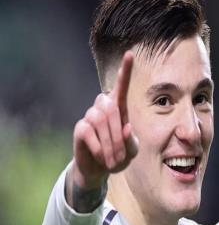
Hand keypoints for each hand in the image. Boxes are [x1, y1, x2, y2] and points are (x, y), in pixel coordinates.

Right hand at [66, 51, 138, 210]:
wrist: (99, 170)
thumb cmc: (118, 156)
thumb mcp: (131, 151)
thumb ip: (131, 140)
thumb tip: (127, 127)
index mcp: (119, 109)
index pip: (122, 87)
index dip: (125, 71)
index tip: (130, 54)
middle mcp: (103, 107)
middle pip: (112, 109)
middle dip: (119, 135)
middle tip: (122, 157)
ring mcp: (90, 116)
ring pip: (100, 121)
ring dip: (110, 144)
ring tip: (112, 160)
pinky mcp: (80, 128)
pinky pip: (90, 133)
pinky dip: (99, 148)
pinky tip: (101, 156)